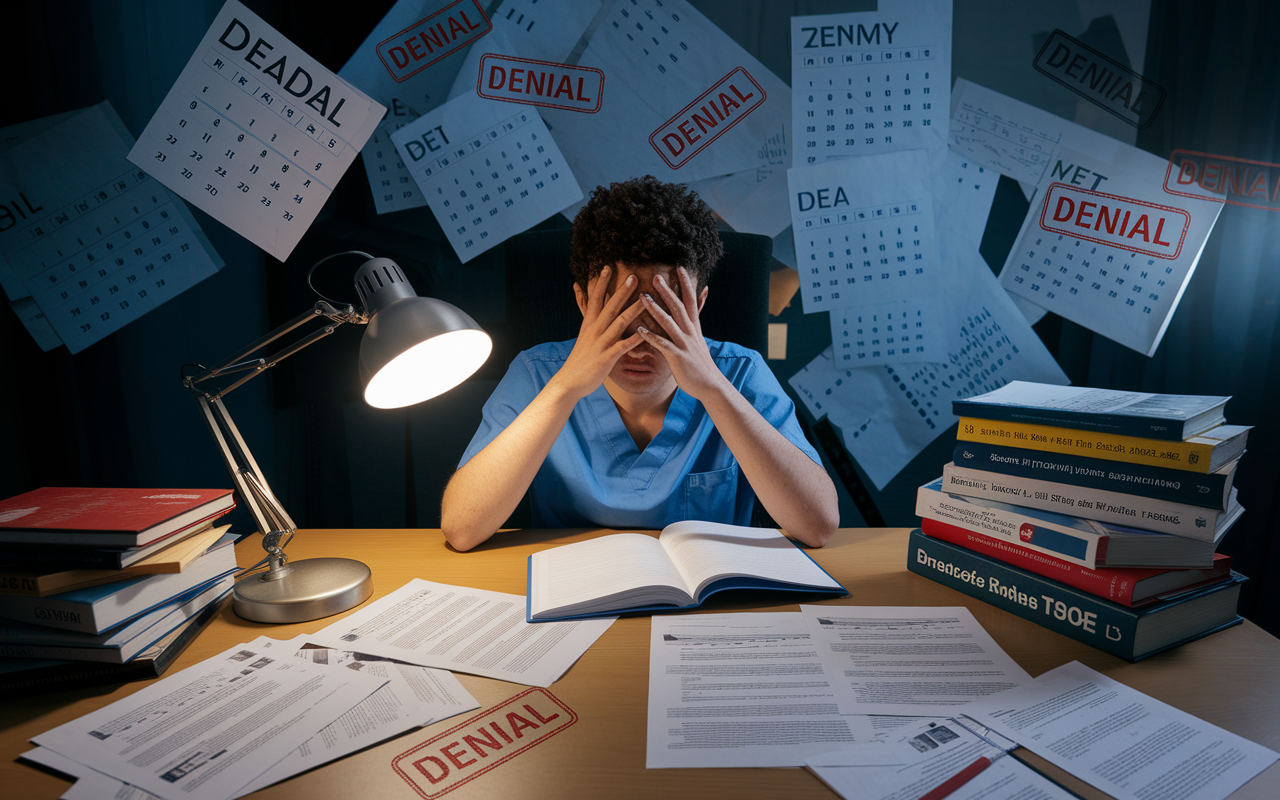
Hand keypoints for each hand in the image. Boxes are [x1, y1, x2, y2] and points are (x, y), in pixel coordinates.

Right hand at [551, 265, 646, 399]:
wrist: (569, 381)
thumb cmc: (580, 358)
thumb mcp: (581, 332)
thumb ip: (585, 312)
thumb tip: (577, 290)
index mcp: (589, 323)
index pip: (595, 298)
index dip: (601, 282)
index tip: (608, 266)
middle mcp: (594, 330)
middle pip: (610, 306)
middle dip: (622, 291)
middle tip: (634, 275)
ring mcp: (600, 344)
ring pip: (619, 323)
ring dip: (634, 309)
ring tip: (647, 299)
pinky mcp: (606, 358)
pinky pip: (623, 346)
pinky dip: (635, 339)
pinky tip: (646, 332)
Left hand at [636, 267, 725, 400]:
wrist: (709, 384)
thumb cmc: (700, 361)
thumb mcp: (700, 335)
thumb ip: (696, 314)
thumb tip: (705, 292)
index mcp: (694, 326)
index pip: (691, 300)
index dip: (686, 283)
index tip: (679, 266)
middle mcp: (690, 332)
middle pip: (679, 307)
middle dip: (668, 291)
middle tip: (656, 276)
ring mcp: (684, 344)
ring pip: (669, 323)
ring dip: (655, 309)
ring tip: (642, 297)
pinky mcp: (678, 357)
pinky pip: (663, 345)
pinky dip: (651, 336)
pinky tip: (639, 330)